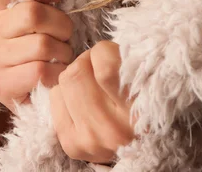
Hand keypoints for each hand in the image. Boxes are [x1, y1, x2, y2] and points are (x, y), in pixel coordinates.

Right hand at [0, 0, 73, 112]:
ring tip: (61, 56)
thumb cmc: (48, 42)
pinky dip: (58, 72)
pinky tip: (57, 73)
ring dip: (63, 51)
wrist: (40, 89)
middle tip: (65, 35)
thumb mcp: (44, 14)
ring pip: (41, 44)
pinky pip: (40, 71)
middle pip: (33, 13)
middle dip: (61, 24)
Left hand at [50, 41, 135, 163]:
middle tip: (99, 68)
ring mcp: (90, 140)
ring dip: (75, 79)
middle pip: (76, 71)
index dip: (104, 51)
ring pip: (62, 84)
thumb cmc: (146, 102)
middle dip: (86, 62)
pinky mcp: (73, 146)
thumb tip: (94, 51)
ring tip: (92, 86)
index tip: (112, 56)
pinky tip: (83, 103)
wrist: (145, 151)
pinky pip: (55, 99)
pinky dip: (66, 95)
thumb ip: (123, 62)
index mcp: (138, 107)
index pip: (104, 64)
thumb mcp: (144, 77)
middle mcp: (114, 128)